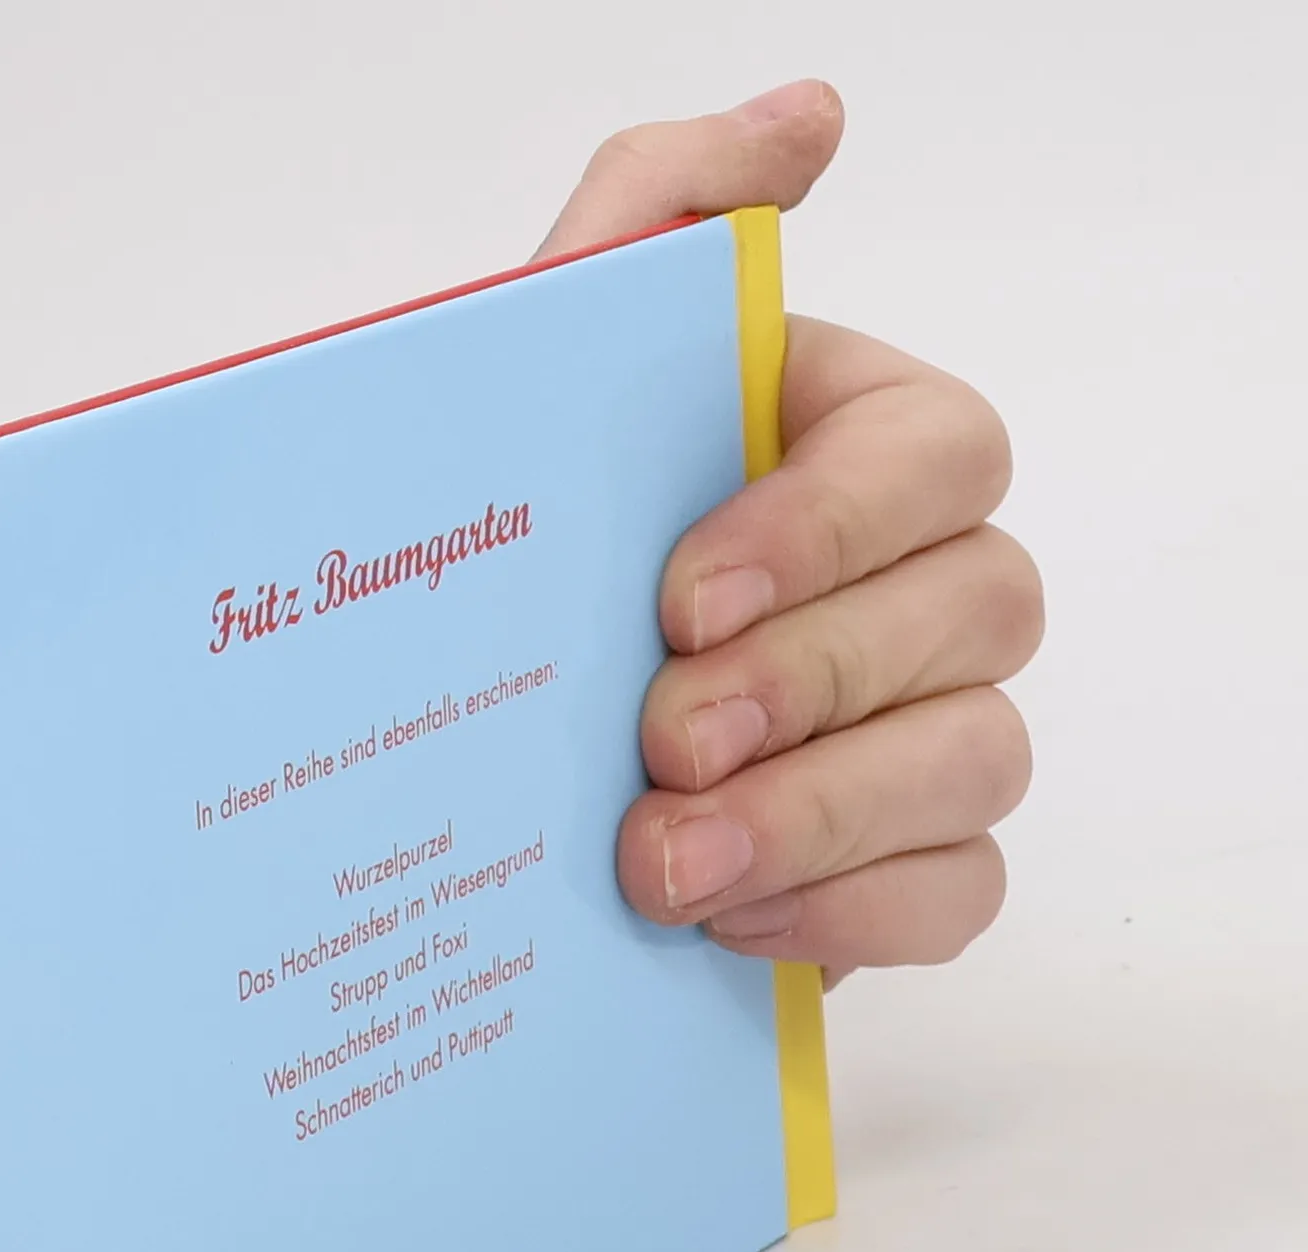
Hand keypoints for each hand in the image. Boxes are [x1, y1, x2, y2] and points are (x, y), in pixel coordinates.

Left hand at [541, 82, 1040, 984]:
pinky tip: (724, 923)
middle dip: (815, 685)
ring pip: (979, 759)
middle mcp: (920, 582)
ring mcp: (928, 726)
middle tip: (662, 746)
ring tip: (665, 867)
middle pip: (983, 609)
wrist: (476, 746)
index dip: (830, 528)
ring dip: (821, 818)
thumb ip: (657, 220)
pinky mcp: (906, 862)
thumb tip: (806, 119)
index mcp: (855, 449)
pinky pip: (958, 892)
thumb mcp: (542, 375)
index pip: (937, 455)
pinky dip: (850, 913)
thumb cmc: (528, 549)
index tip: (682, 601)